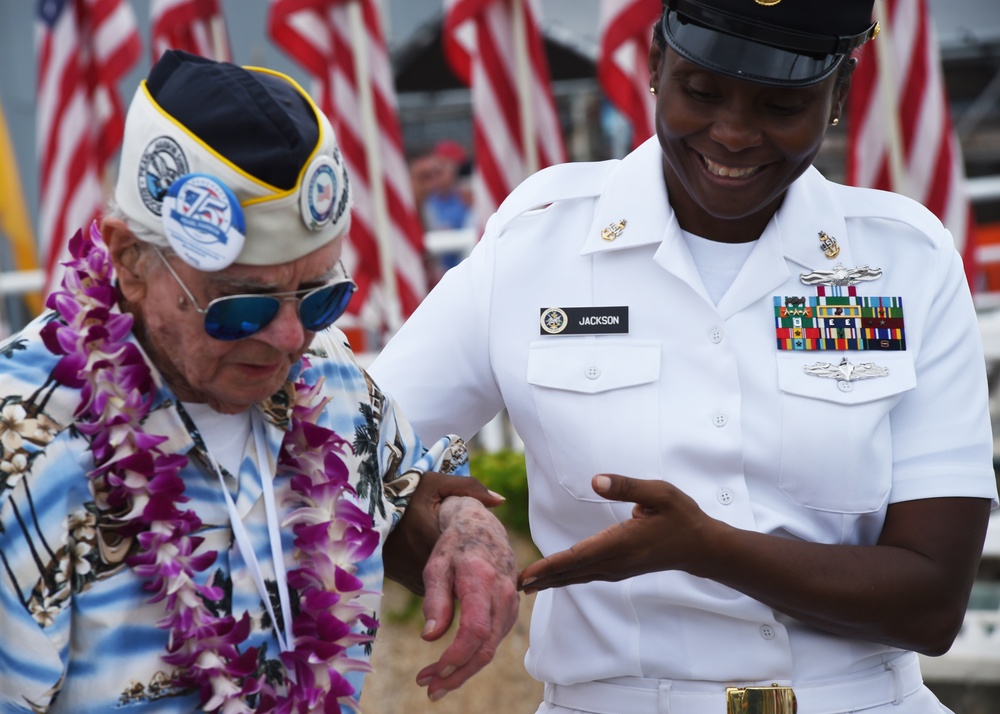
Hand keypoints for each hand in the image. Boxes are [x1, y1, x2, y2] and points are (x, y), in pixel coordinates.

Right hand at [383, 471, 505, 594]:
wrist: (365, 509)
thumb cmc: (404, 492)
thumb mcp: (435, 483)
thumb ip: (469, 488)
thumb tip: (500, 501)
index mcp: (433, 538)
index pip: (467, 559)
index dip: (481, 556)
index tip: (489, 551)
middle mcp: (422, 563)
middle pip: (460, 576)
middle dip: (471, 569)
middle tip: (480, 555)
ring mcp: (413, 576)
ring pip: (447, 585)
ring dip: (456, 576)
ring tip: (463, 558)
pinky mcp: (407, 582)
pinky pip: (433, 587)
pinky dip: (441, 580)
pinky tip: (446, 565)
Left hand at [415, 496, 518, 700]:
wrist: (485, 529)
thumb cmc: (455, 546)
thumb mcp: (436, 566)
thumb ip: (434, 600)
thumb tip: (429, 636)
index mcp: (481, 580)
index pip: (475, 630)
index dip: (456, 657)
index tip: (433, 672)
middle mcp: (502, 595)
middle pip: (485, 648)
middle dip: (457, 674)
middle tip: (429, 690)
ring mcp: (510, 605)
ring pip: (491, 649)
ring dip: (463, 670)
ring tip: (434, 682)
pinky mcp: (510, 612)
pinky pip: (494, 641)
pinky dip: (474, 658)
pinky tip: (453, 665)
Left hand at [518, 473, 714, 592]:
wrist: (702, 547)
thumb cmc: (681, 516)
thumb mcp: (659, 493)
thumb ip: (626, 486)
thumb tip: (595, 480)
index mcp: (622, 543)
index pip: (578, 556)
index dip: (550, 565)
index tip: (527, 574)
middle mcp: (616, 561)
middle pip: (572, 572)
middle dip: (542, 578)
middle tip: (512, 585)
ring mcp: (619, 569)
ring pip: (579, 576)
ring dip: (552, 580)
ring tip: (527, 585)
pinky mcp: (621, 570)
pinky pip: (588, 575)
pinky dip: (568, 578)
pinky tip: (556, 579)